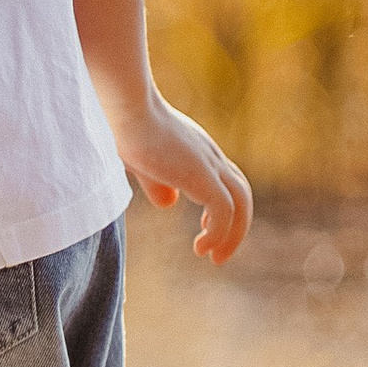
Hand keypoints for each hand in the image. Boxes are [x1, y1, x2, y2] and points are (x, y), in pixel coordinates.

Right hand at [110, 95, 251, 261]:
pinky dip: (219, 233)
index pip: (227, 182)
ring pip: (241, 202)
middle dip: (235, 227)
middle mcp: (210, 156)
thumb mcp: (142, 161)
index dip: (223, 210)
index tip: (205, 229)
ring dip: (233, 234)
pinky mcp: (202, 175)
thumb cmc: (126, 129)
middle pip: (241, 193)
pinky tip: (200, 248)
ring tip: (214, 257)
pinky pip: (224, 211)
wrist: (126, 108)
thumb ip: (157, 183)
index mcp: (198, 152)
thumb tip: (169, 203)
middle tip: (217, 256)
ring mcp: (209, 164)